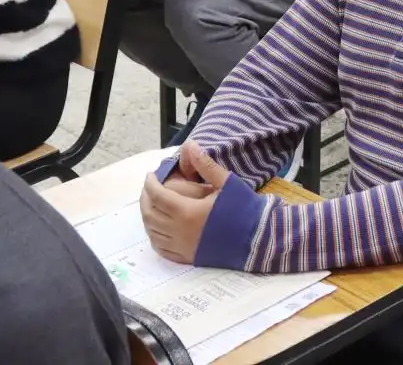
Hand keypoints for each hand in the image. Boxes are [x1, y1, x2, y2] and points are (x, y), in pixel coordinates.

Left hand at [140, 141, 230, 263]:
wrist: (257, 238)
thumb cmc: (242, 208)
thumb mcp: (226, 183)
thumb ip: (205, 165)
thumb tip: (190, 145)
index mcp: (187, 212)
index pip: (157, 196)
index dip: (150, 184)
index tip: (151, 175)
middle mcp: (179, 231)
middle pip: (150, 214)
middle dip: (145, 198)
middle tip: (149, 188)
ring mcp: (181, 247)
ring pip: (152, 231)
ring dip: (147, 216)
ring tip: (152, 204)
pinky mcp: (186, 257)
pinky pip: (161, 248)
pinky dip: (154, 235)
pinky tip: (158, 228)